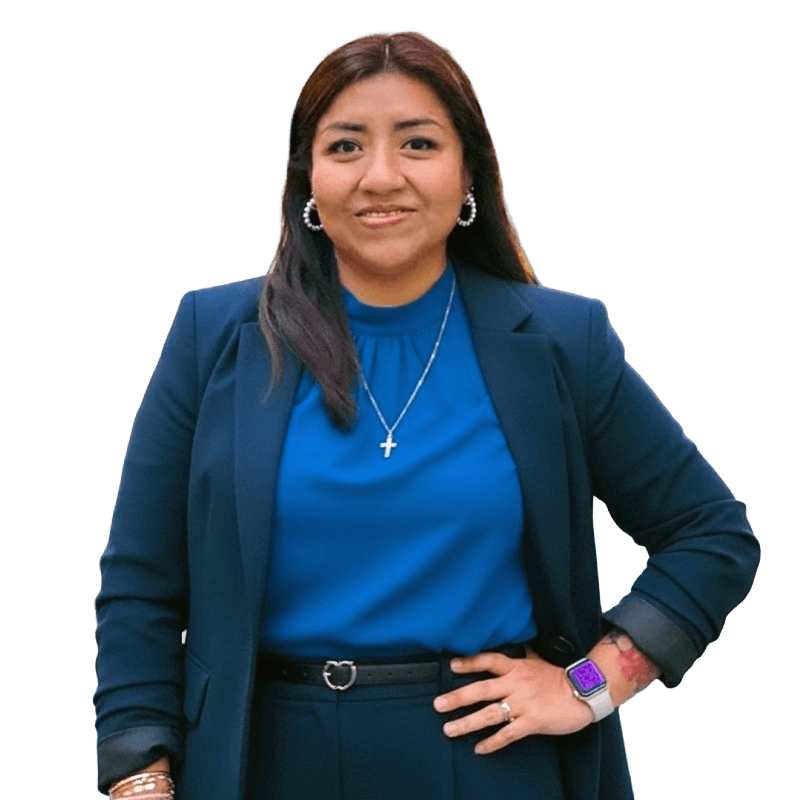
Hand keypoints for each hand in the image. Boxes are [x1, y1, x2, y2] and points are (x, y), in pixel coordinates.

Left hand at [432, 649, 593, 754]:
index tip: (452, 666)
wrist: (584, 692)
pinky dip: (492, 742)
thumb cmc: (560, 676)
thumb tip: (521, 641)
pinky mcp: (533, 722)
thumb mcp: (540, 659)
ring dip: (467, 723)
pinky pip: (508, 734)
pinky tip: (479, 748)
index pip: (488, 661)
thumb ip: (526, 653)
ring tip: (449, 729)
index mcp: (517, 667)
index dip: (469, 663)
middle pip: (481, 689)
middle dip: (457, 697)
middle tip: (438, 704)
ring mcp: (523, 703)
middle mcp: (516, 684)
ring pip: (490, 714)